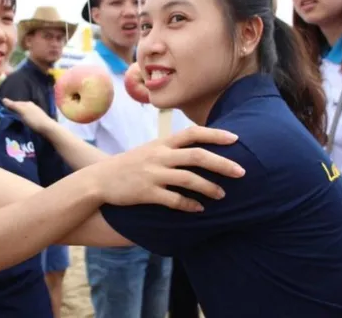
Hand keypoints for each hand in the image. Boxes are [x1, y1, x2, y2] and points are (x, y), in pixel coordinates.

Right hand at [2, 99, 54, 133]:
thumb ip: (14, 106)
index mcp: (28, 103)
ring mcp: (36, 112)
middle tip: (7, 117)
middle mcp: (32, 106)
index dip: (9, 106)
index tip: (2, 111)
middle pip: (20, 107)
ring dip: (19, 115)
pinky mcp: (38, 119)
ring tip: (13, 121)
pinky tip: (23, 123)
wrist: (47, 128)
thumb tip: (3, 99)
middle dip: (14, 111)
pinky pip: (28, 117)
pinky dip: (24, 119)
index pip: (16, 102)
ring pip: (24, 112)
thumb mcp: (22, 111)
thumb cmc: (34, 119)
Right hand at [91, 126, 244, 211]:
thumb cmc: (129, 165)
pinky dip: (189, 205)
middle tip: (241, 172)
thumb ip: (172, 148)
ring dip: (209, 187)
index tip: (236, 139)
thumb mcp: (150, 150)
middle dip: (222, 163)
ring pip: (188, 179)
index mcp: (162, 143)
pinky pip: (173, 200)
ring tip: (222, 195)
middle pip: (197, 156)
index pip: (193, 133)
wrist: (100, 179)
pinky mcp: (146, 192)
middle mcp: (159, 156)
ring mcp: (152, 174)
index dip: (215, 134)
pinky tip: (199, 209)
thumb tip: (199, 149)